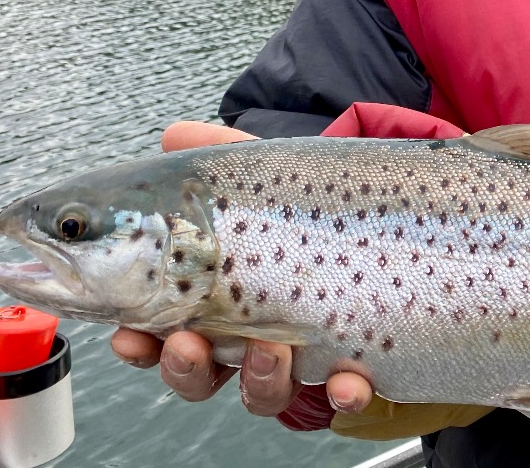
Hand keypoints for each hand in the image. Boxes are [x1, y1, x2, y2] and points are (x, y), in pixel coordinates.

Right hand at [109, 121, 374, 417]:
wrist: (401, 218)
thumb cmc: (316, 204)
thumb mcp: (270, 174)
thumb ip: (223, 154)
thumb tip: (175, 134)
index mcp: (217, 297)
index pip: (162, 331)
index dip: (139, 342)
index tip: (127, 335)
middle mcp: (252, 336)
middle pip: (202, 372)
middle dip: (185, 368)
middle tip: (187, 344)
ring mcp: (305, 356)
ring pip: (265, 392)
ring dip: (260, 380)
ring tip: (272, 349)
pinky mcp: (357, 366)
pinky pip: (349, 395)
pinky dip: (347, 393)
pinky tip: (351, 381)